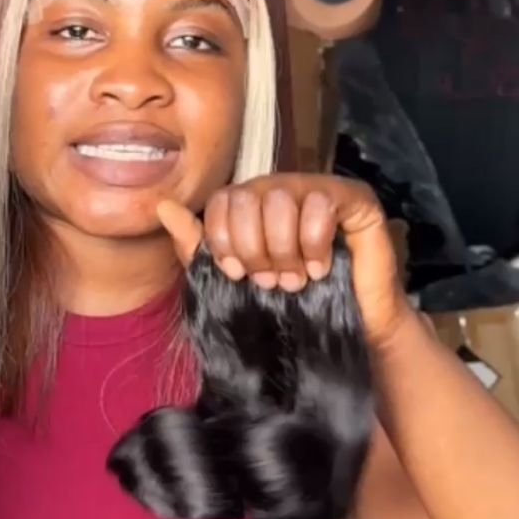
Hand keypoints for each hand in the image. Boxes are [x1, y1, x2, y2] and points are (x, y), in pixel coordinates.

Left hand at [157, 174, 412, 349]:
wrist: (348, 330)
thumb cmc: (290, 304)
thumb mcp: (232, 277)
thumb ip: (196, 244)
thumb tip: (162, 206)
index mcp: (252, 202)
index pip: (222, 199)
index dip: (224, 239)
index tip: (236, 274)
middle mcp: (283, 187)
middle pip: (249, 197)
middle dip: (254, 248)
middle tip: (270, 280)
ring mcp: (320, 188)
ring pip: (281, 199)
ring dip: (284, 250)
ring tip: (296, 279)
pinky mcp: (355, 197)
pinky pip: (320, 204)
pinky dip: (314, 244)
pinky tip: (321, 268)